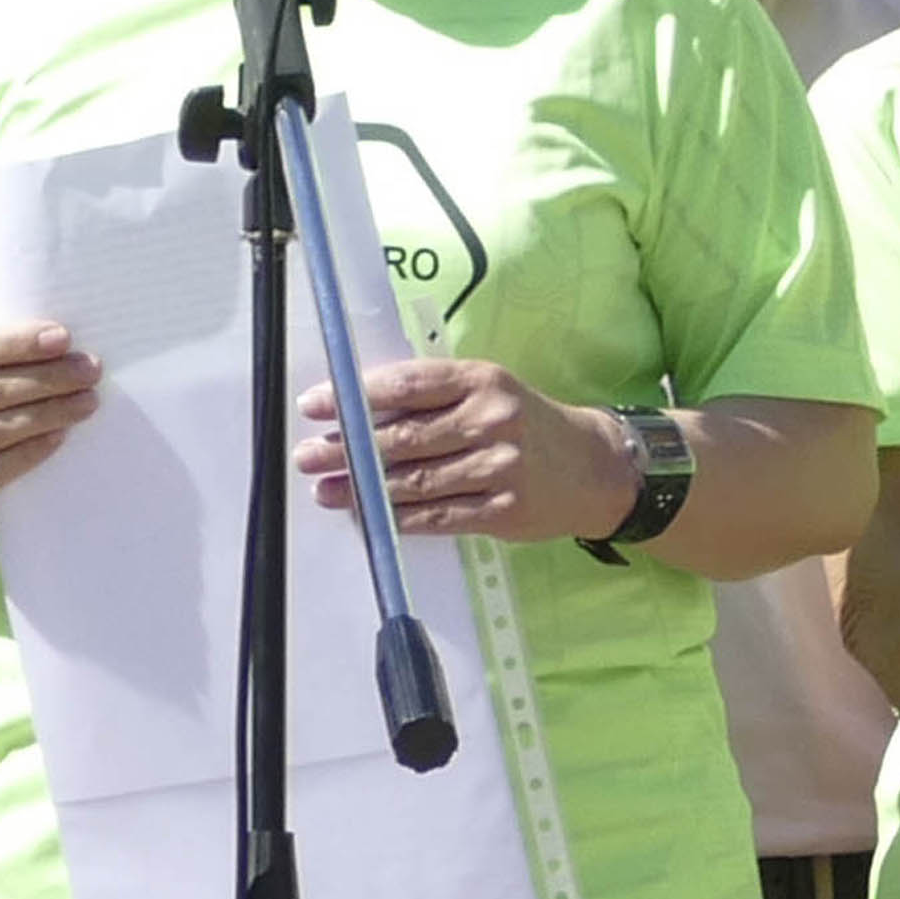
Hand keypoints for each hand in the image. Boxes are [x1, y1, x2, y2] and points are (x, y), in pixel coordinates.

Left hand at [300, 360, 629, 544]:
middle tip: (308, 456)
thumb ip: (433, 398)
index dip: (355, 397)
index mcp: (482, 379)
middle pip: (405, 437)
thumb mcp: (488, 391)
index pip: (407, 385)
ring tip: (325, 490)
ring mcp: (500, 468)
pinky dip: (400, 519)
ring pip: (416, 481)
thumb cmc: (524, 423)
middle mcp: (492, 420)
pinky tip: (371, 517)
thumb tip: (358, 413)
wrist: (592, 468)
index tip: (315, 405)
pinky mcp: (504, 510)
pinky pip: (439, 517)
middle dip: (348, 449)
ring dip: (363, 489)